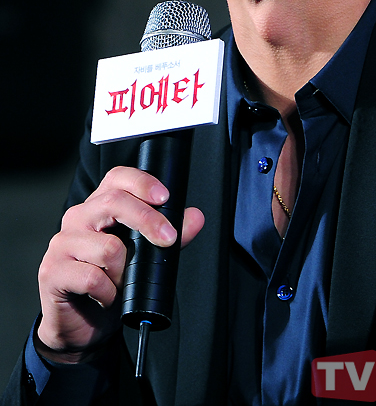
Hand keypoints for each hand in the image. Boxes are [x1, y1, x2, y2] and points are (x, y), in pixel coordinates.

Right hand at [36, 166, 204, 362]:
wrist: (80, 324)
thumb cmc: (110, 283)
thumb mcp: (143, 256)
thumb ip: (169, 235)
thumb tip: (195, 217)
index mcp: (99, 206)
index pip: (117, 178)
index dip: (142, 182)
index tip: (165, 197)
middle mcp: (78, 218)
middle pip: (114, 203)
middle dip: (148, 221)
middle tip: (168, 240)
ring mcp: (62, 243)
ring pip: (108, 247)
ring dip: (125, 271)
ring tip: (123, 282)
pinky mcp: (53, 271)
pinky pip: (93, 278)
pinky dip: (109, 292)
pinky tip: (107, 296)